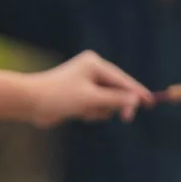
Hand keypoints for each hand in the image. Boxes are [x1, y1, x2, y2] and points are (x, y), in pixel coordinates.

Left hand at [25, 50, 152, 125]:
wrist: (30, 103)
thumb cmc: (59, 97)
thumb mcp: (90, 99)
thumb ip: (114, 99)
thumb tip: (135, 99)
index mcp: (94, 64)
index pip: (122, 79)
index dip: (137, 92)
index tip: (150, 103)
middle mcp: (91, 70)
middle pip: (118, 90)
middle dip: (115, 104)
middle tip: (125, 118)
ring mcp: (86, 82)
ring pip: (108, 101)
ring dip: (101, 110)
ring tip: (85, 112)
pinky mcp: (81, 94)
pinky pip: (97, 106)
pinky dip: (92, 112)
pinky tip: (79, 114)